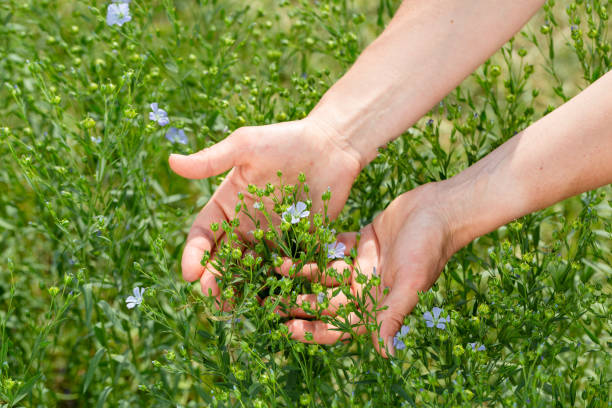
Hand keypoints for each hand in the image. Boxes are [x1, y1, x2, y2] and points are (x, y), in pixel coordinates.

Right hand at [169, 118, 361, 296]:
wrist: (331, 145)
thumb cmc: (286, 140)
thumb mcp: (246, 146)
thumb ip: (212, 160)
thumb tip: (171, 161)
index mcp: (226, 206)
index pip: (203, 234)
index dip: (194, 254)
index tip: (190, 273)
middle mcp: (245, 227)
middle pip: (223, 260)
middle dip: (215, 280)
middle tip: (211, 298)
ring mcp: (271, 240)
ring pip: (252, 272)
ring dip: (243, 291)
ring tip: (237, 309)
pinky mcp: (298, 246)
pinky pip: (285, 271)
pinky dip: (279, 286)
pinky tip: (275, 301)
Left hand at [278, 182, 456, 356]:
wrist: (439, 210)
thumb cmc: (428, 248)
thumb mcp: (410, 283)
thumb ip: (394, 315)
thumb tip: (386, 354)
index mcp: (376, 304)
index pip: (340, 325)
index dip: (314, 329)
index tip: (288, 328)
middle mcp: (366, 288)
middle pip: (326, 301)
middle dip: (300, 302)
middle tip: (270, 301)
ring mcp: (362, 265)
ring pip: (325, 274)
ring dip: (302, 273)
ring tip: (276, 268)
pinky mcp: (360, 241)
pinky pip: (332, 247)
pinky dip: (315, 247)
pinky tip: (294, 244)